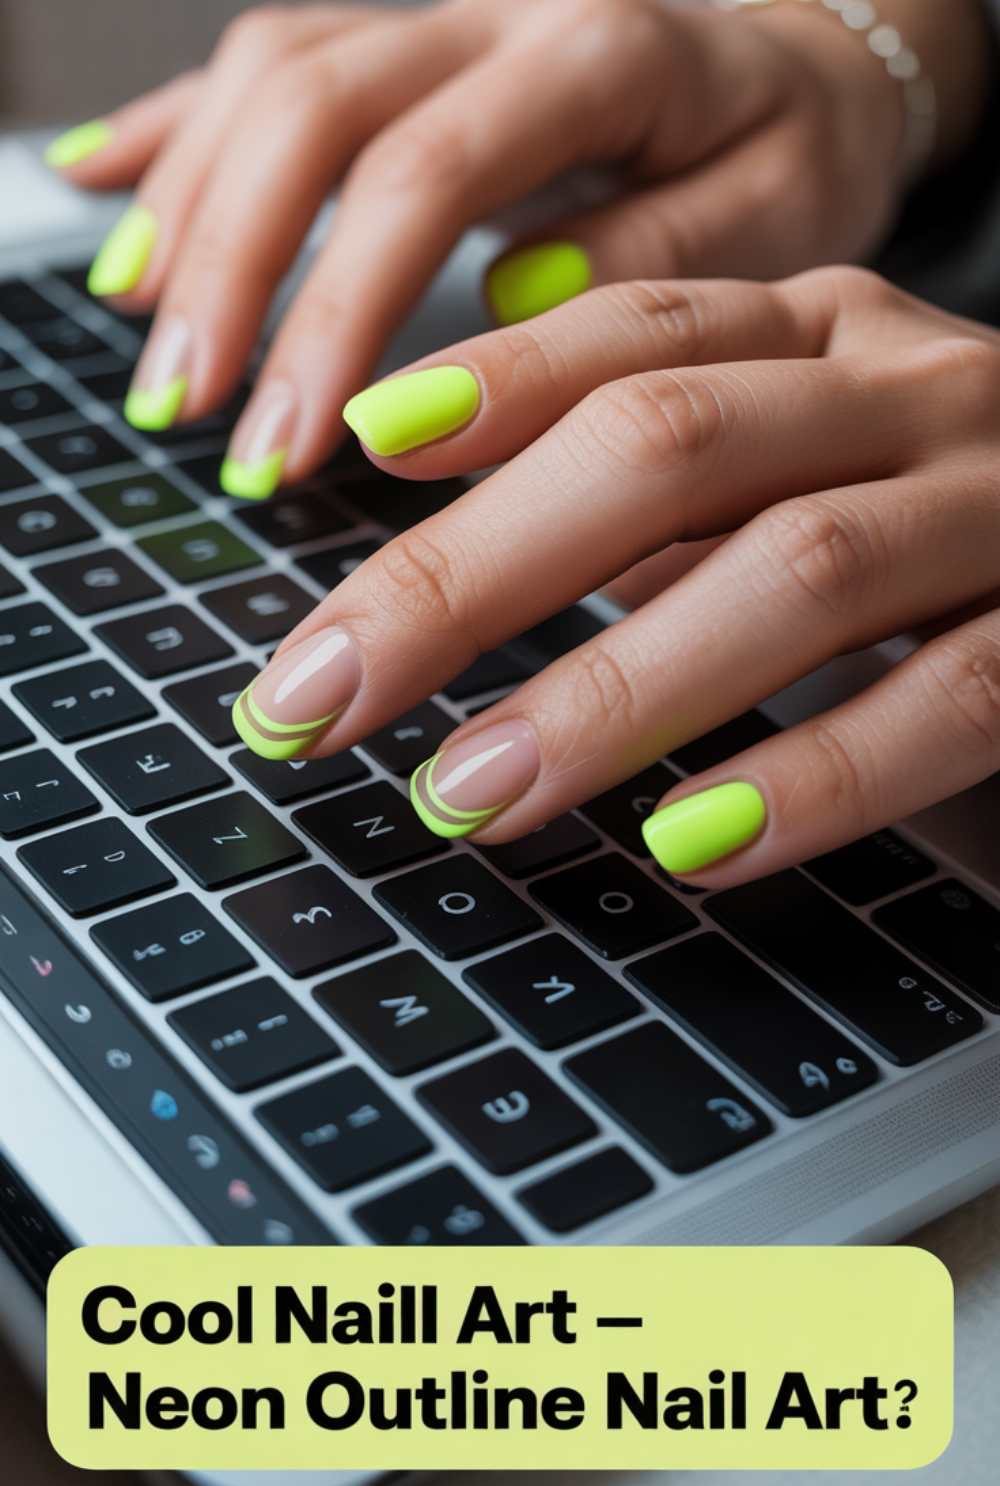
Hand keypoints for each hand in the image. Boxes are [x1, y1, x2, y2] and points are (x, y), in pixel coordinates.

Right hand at [48, 0, 927, 496]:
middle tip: (189, 405)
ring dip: (189, 205)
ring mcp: (442, 24)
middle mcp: (497, 16)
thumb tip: (512, 296)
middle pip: (313, 108)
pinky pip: (269, 65)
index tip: (293, 437)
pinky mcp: (410, 52)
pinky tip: (109, 186)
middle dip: (233, 267)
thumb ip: (654, 256)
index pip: (422, 169)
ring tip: (143, 333)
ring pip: (271, 75)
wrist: (805, 65)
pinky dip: (180, 131)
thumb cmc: (791, 155)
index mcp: (597, 54)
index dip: (335, 306)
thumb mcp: (779, 217)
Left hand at [232, 266, 999, 885]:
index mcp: (821, 335)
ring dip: (610, 693)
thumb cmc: (935, 518)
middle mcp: (906, 390)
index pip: (635, 337)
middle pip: (664, 444)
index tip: (353, 449)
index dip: (489, 390)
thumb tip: (445, 528)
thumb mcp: (794, 463)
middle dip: (471, 575)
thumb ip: (656, 487)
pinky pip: (948, 697)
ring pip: (794, 570)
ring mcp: (996, 504)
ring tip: (471, 795)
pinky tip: (691, 844)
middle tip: (321, 698)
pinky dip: (813, 773)